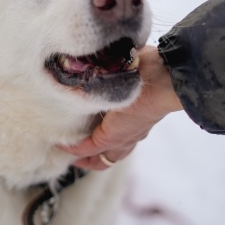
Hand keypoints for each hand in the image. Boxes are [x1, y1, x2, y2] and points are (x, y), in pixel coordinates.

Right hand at [59, 45, 182, 169]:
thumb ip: (118, 78)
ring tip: (64, 150)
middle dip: (92, 158)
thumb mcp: (130, 78)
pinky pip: (86, 149)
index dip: (104, 139)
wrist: (163, 79)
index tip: (89, 133)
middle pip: (110, 157)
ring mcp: (121, 139)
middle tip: (74, 151)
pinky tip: (61, 142)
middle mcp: (129, 135)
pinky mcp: (110, 137)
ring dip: (82, 158)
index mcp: (134, 122)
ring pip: (100, 159)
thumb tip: (105, 65)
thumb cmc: (152, 73)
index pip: (119, 139)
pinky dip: (73, 148)